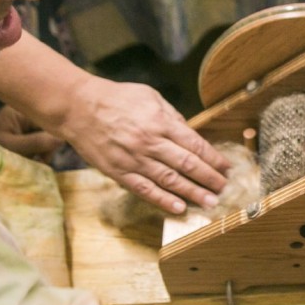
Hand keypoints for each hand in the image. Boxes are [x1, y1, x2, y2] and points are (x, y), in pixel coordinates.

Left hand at [0, 106, 64, 161]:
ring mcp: (23, 123)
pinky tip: (26, 160)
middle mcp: (25, 114)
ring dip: (39, 152)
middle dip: (45, 149)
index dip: (53, 140)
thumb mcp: (11, 146)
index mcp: (22, 112)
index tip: (45, 158)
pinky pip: (36, 141)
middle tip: (35, 163)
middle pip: (49, 130)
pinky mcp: (20, 132)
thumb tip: (63, 139)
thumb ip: (37, 142)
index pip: (50, 123)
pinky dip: (34, 153)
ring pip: (44, 138)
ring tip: (27, 163)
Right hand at [58, 77, 231, 213]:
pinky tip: (178, 208)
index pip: (195, 144)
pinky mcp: (119, 172)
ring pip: (169, 180)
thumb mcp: (149, 96)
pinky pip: (144, 189)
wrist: (78, 108)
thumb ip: (172, 115)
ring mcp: (134, 159)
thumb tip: (190, 132)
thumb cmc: (116, 99)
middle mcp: (150, 142)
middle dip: (209, 178)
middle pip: (187, 164)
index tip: (226, 168)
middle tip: (223, 189)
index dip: (213, 158)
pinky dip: (163, 200)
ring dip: (192, 193)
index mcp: (160, 122)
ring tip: (209, 202)